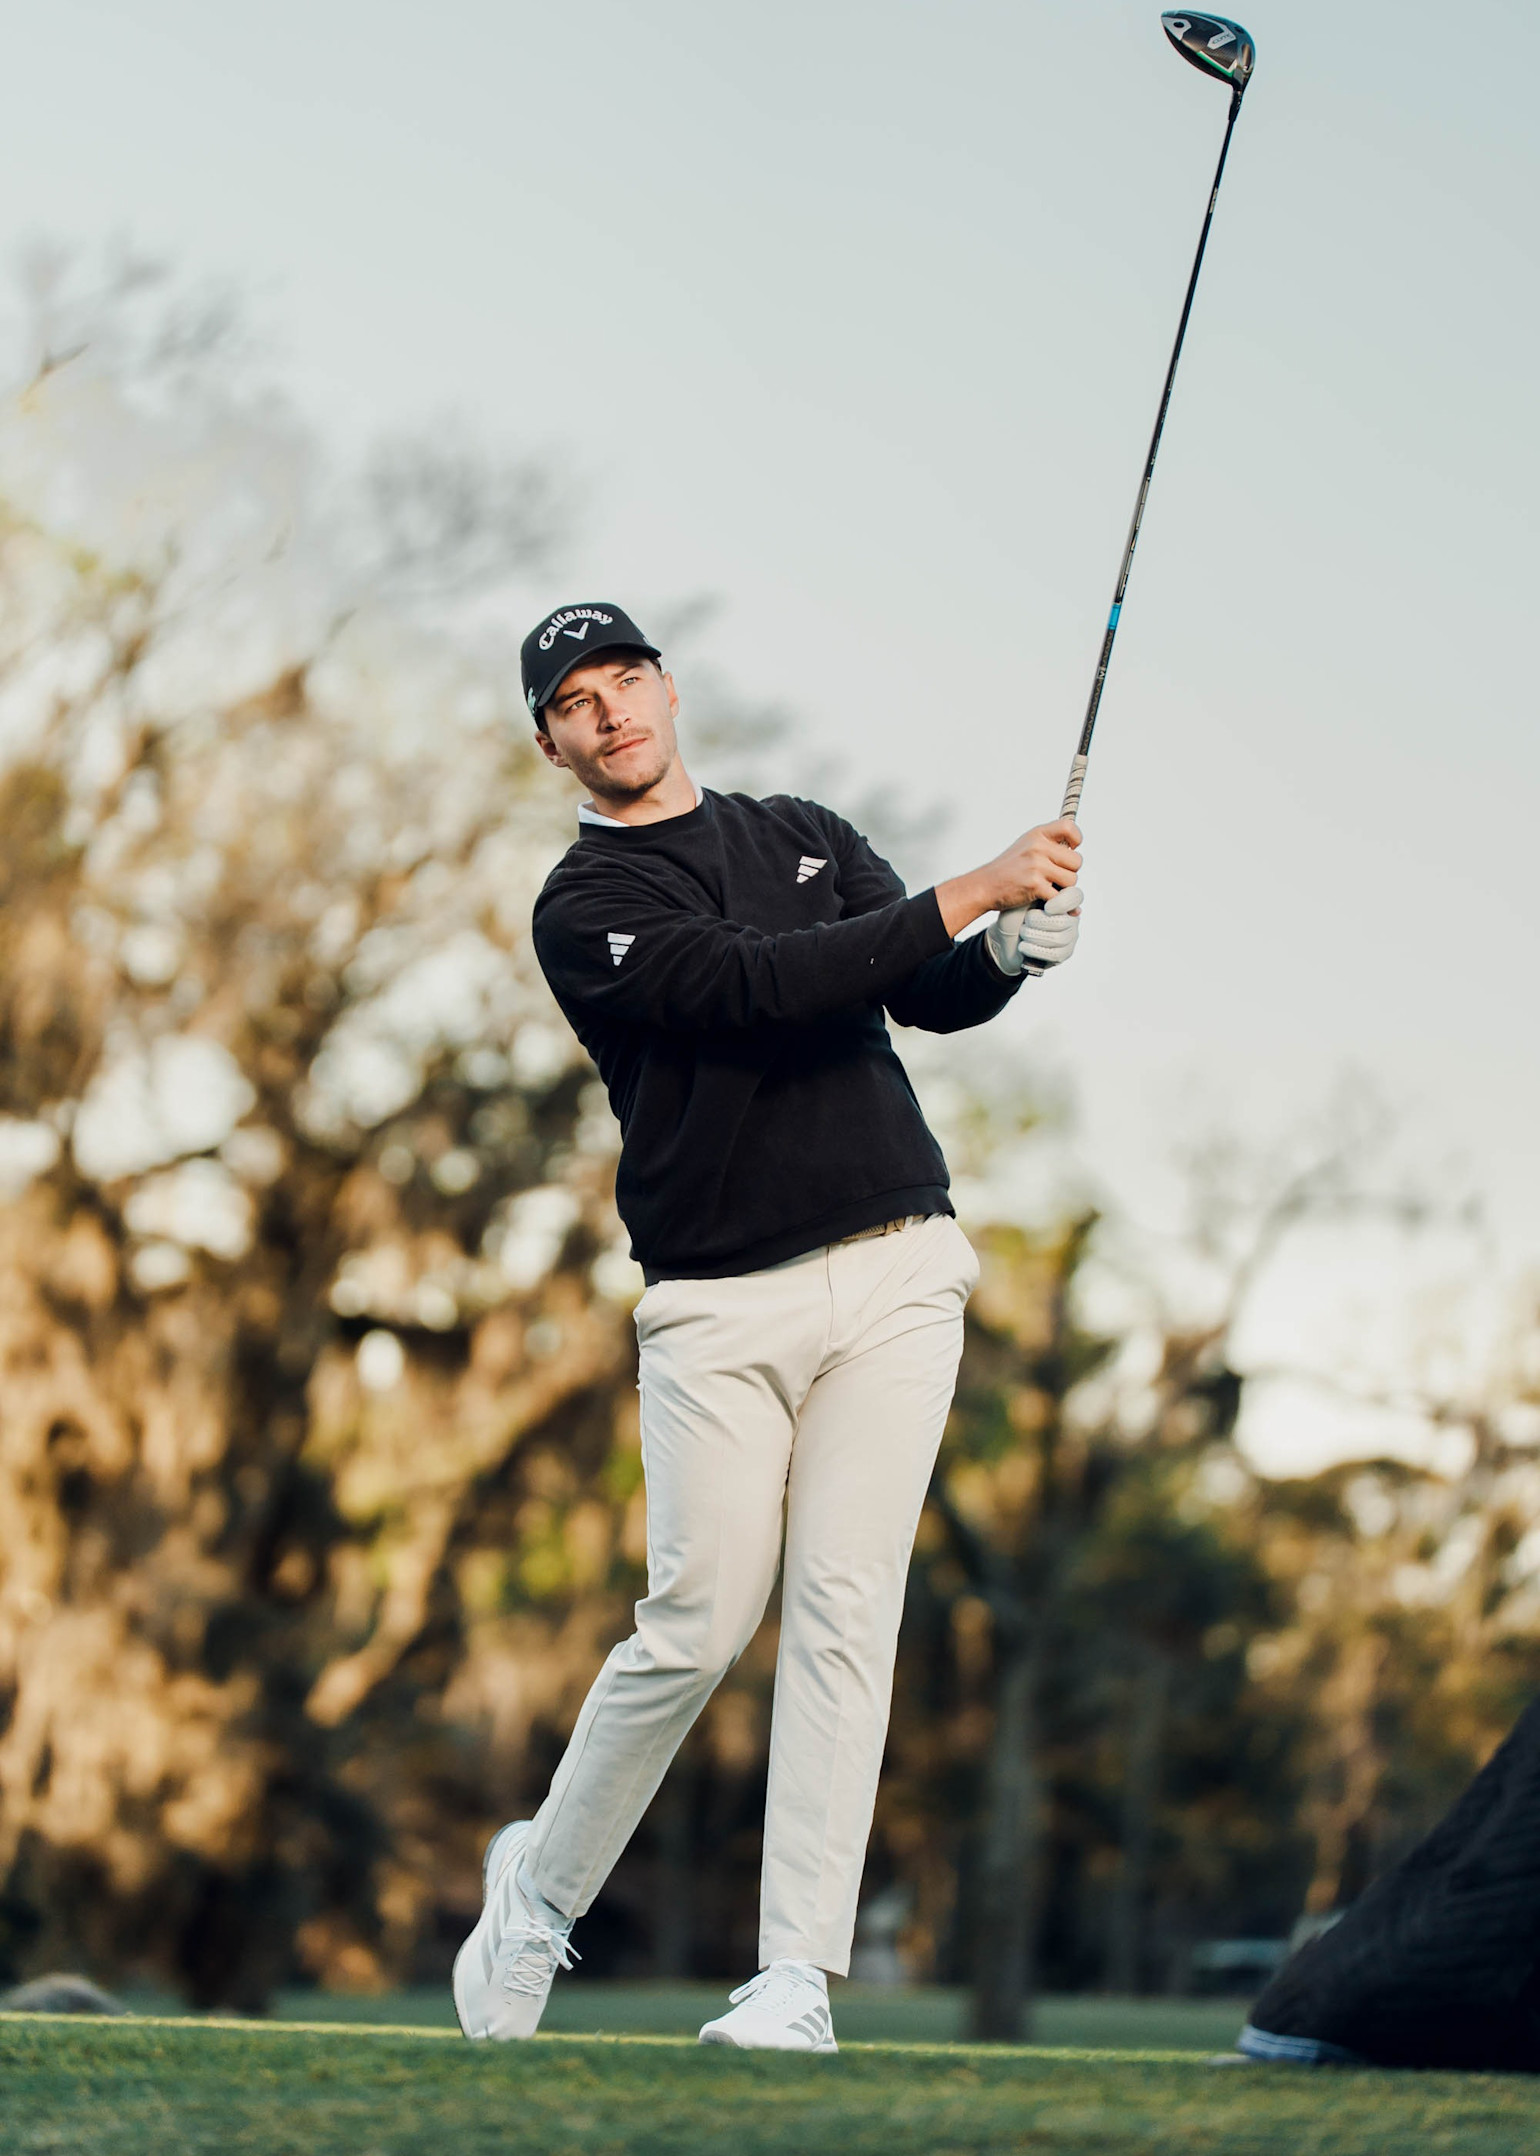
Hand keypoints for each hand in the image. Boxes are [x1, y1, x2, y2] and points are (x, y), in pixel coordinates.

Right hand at [936, 819, 1082, 936]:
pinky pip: (1060, 897)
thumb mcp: (1025, 846)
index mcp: (1037, 835)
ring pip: (1072, 880)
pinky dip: (1059, 905)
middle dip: (1070, 873)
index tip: (1070, 850)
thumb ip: (1048, 846)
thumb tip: (1075, 853)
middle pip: (1076, 861)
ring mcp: (1036, 866)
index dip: (1076, 840)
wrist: (984, 886)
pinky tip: (1051, 905)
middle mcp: (1038, 847)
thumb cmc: (1007, 869)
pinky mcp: (1035, 885)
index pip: (1069, 827)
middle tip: (1055, 878)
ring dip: (1065, 889)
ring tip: (1049, 889)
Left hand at [986, 885, 1082, 975]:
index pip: (1075, 897)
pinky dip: (1034, 950)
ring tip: (1022, 932)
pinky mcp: (1063, 954)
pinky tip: (1023, 946)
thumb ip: (1039, 891)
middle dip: (1038, 922)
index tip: (1046, 907)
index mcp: (1063, 899)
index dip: (1062, 902)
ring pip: (1058, 939)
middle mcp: (1071, 917)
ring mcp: (1069, 936)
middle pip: (1063, 921)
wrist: (1003, 938)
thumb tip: (1054, 886)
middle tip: (1026, 921)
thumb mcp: (1022, 899)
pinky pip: (1055, 954)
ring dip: (1033, 936)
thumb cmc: (1014, 915)